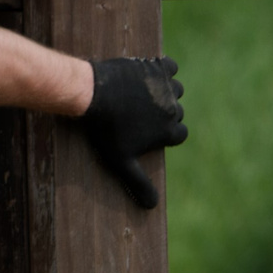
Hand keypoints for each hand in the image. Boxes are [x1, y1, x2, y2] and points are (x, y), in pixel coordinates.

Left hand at [76, 55, 186, 207]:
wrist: (93, 95)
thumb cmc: (106, 131)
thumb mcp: (121, 162)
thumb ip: (138, 183)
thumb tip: (152, 206)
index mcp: (170, 130)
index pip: (179, 135)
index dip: (164, 135)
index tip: (147, 133)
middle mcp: (174, 107)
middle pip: (177, 112)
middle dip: (163, 115)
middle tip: (139, 116)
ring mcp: (166, 86)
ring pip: (175, 89)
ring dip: (165, 92)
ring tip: (144, 96)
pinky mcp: (157, 66)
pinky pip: (169, 67)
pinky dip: (163, 70)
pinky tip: (149, 76)